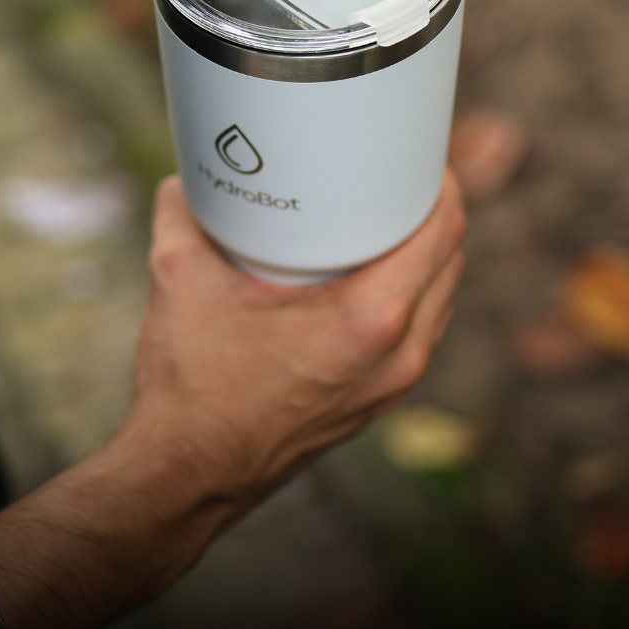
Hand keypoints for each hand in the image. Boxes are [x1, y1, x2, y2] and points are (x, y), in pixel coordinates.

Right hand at [122, 171, 466, 511]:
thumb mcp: (179, 280)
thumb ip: (183, 215)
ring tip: (380, 225)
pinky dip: (405, 298)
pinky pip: (416, 335)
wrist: (188, 473)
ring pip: (437, 302)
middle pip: (449, 262)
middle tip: (391, 179)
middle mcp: (396, 356)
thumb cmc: (191, 386)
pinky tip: (360, 282)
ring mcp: (391, 387)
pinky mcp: (375, 404)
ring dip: (422, 259)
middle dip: (429, 213)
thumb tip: (185, 180)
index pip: (442, 232)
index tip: (419, 155)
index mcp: (368, 321)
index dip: (440, 182)